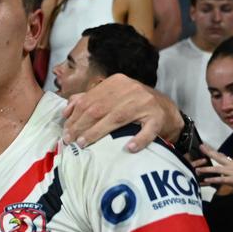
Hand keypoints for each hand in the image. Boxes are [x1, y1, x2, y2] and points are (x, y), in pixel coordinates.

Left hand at [62, 73, 181, 151]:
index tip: (65, 132)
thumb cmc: (134, 105)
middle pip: (99, 109)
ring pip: (116, 118)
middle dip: (81, 126)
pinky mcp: (158, 117)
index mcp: (116, 83)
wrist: (167, 111)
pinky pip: (148, 130)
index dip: (74, 117)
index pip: (89, 100)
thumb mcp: (112, 97)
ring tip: (84, 143)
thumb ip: (89, 100)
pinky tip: (128, 148)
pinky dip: (138, 140)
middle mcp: (130, 90)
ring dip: (98, 132)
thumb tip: (66, 110)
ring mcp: (145, 103)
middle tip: (71, 140)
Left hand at [194, 144, 232, 203]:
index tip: (204, 146)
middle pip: (219, 158)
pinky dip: (214, 179)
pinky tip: (207, 180)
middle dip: (209, 153)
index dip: (212, 151)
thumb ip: (227, 171)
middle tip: (201, 148)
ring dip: (207, 169)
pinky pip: (222, 179)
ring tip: (198, 169)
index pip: (221, 156)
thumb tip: (218, 168)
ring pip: (219, 169)